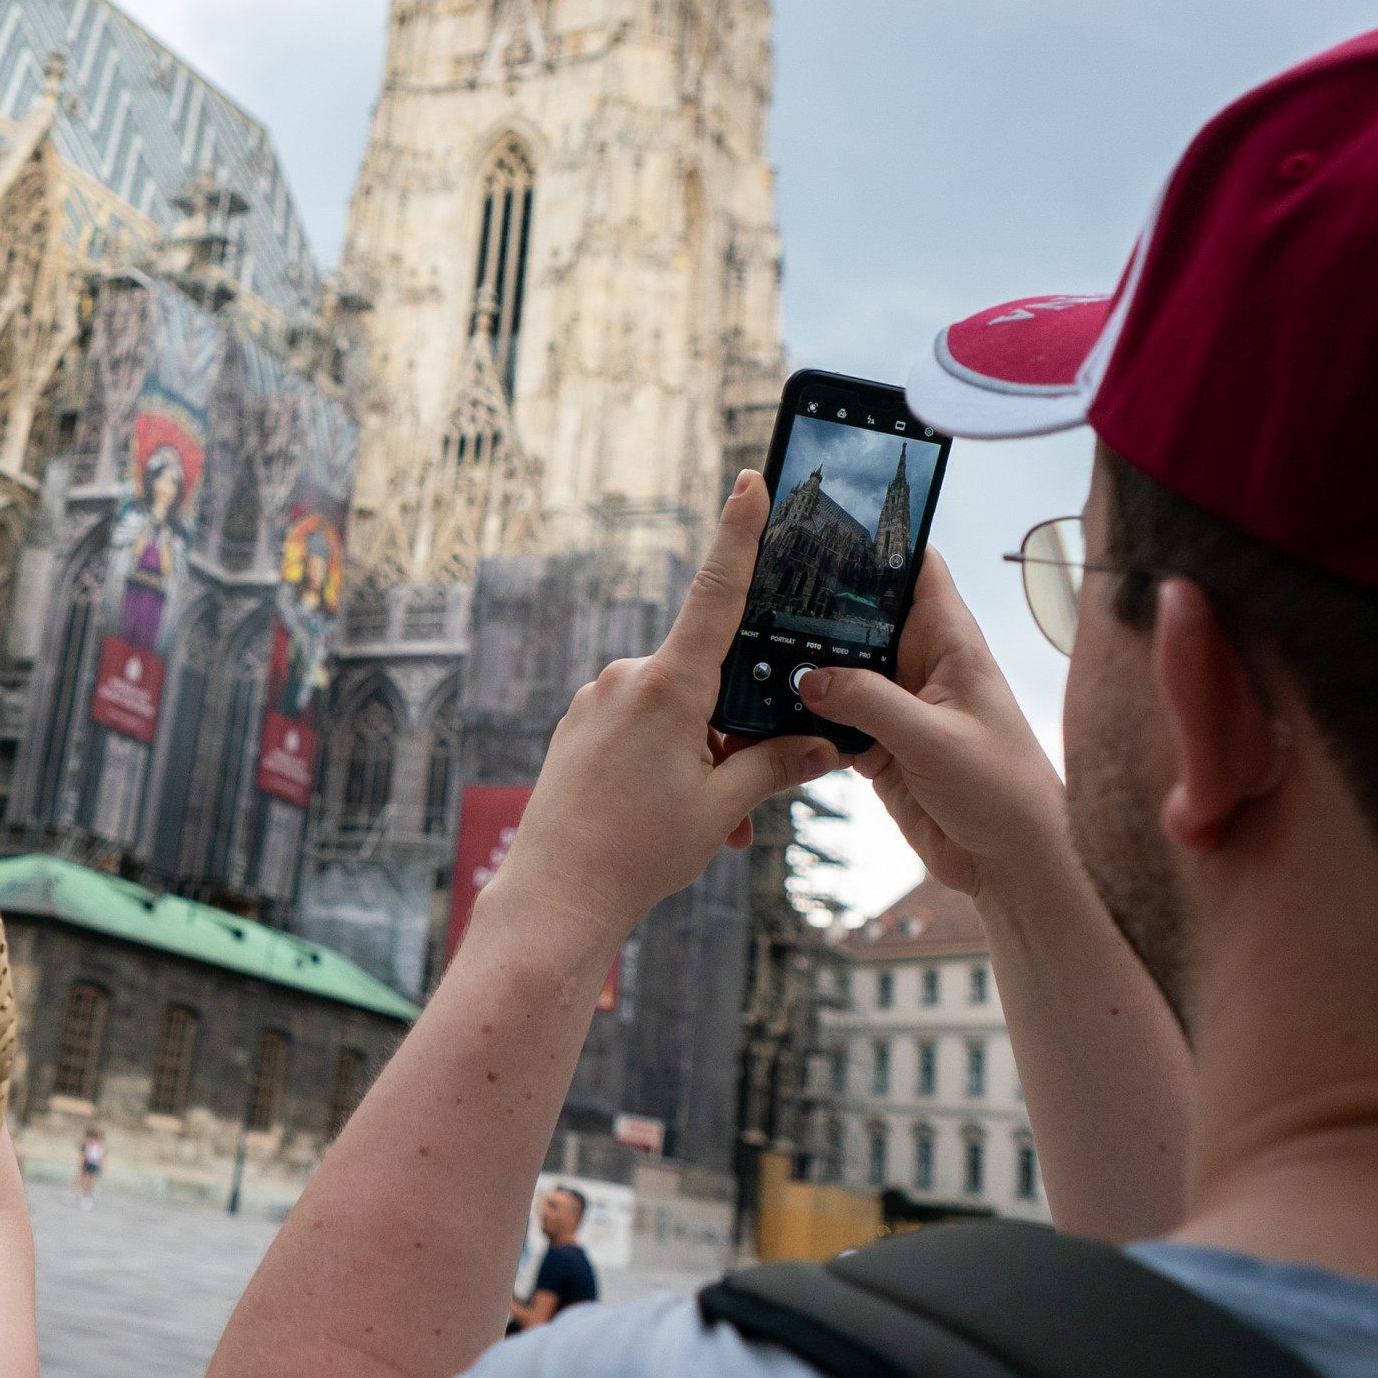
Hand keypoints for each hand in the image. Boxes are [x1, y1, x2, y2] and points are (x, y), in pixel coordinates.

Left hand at [487, 472, 840, 956]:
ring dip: (703, 757)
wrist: (555, 895)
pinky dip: (668, 762)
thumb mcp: (721, 808)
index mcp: (667, 687)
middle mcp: (625, 679)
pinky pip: (639, 728)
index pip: (715, 594)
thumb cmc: (637, 851)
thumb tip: (822, 744)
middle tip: (745, 798)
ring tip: (712, 826)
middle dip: (735, 730)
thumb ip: (774, 766)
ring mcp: (596, 701)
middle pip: (706, 679)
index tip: (749, 482)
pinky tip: (670, 816)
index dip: (738, 535)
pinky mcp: (578, 725)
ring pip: (675, 712)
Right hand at [794, 549, 1063, 900]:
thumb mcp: (934, 740)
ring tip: (752, 646)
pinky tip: (769, 709)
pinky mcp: (879, 744)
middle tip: (761, 587)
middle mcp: (920, 663)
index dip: (877, 539)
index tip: (824, 521)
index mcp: (949, 641)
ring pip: (840, 666)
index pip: (915, 566)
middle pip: (862, 613)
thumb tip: (809, 678)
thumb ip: (871, 703)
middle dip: (819, 603)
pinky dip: (805, 715)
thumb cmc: (1002, 791)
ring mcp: (897, 703)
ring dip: (806, 665)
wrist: (1012, 865)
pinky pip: (833, 716)